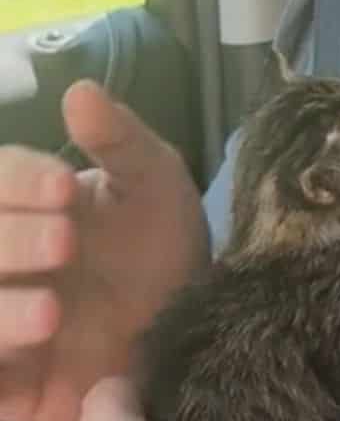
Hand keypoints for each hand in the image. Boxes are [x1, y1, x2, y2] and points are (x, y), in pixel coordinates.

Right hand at [0, 81, 209, 420]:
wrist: (190, 319)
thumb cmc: (161, 242)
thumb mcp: (155, 184)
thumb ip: (121, 140)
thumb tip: (80, 92)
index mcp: (22, 202)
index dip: (19, 180)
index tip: (64, 188)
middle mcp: (1, 255)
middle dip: (9, 237)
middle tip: (65, 241)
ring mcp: (0, 313)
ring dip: (0, 308)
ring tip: (51, 312)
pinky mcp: (6, 377)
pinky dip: (0, 358)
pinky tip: (33, 352)